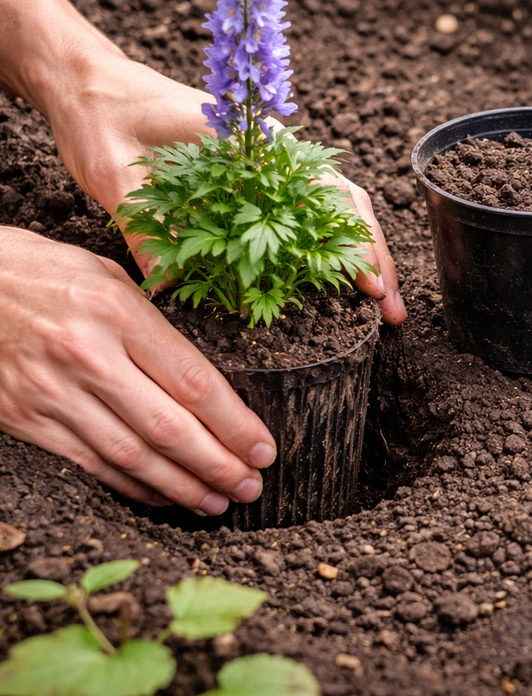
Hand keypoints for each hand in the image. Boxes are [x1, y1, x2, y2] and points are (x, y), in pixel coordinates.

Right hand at [0, 226, 276, 512]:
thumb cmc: (43, 272)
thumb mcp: (108, 276)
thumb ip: (157, 324)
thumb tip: (207, 378)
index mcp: (117, 312)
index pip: (194, 382)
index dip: (235, 424)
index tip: (264, 449)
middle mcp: (87, 355)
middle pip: (169, 428)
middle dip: (219, 465)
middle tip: (252, 488)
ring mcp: (52, 391)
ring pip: (131, 456)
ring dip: (181, 486)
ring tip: (217, 503)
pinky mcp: (23, 416)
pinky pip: (89, 463)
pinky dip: (132, 486)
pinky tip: (163, 496)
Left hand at [48, 53, 405, 323]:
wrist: (90, 85)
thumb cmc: (102, 118)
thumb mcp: (112, 175)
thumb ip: (140, 225)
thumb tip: (166, 291)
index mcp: (249, 143)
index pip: (325, 192)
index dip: (355, 240)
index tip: (371, 285)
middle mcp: (270, 151)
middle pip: (346, 202)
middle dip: (375, 256)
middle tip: (392, 311)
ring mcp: (267, 163)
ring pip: (335, 205)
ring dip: (360, 250)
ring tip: (378, 300)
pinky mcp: (253, 177)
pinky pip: (306, 208)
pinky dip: (330, 241)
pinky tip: (335, 274)